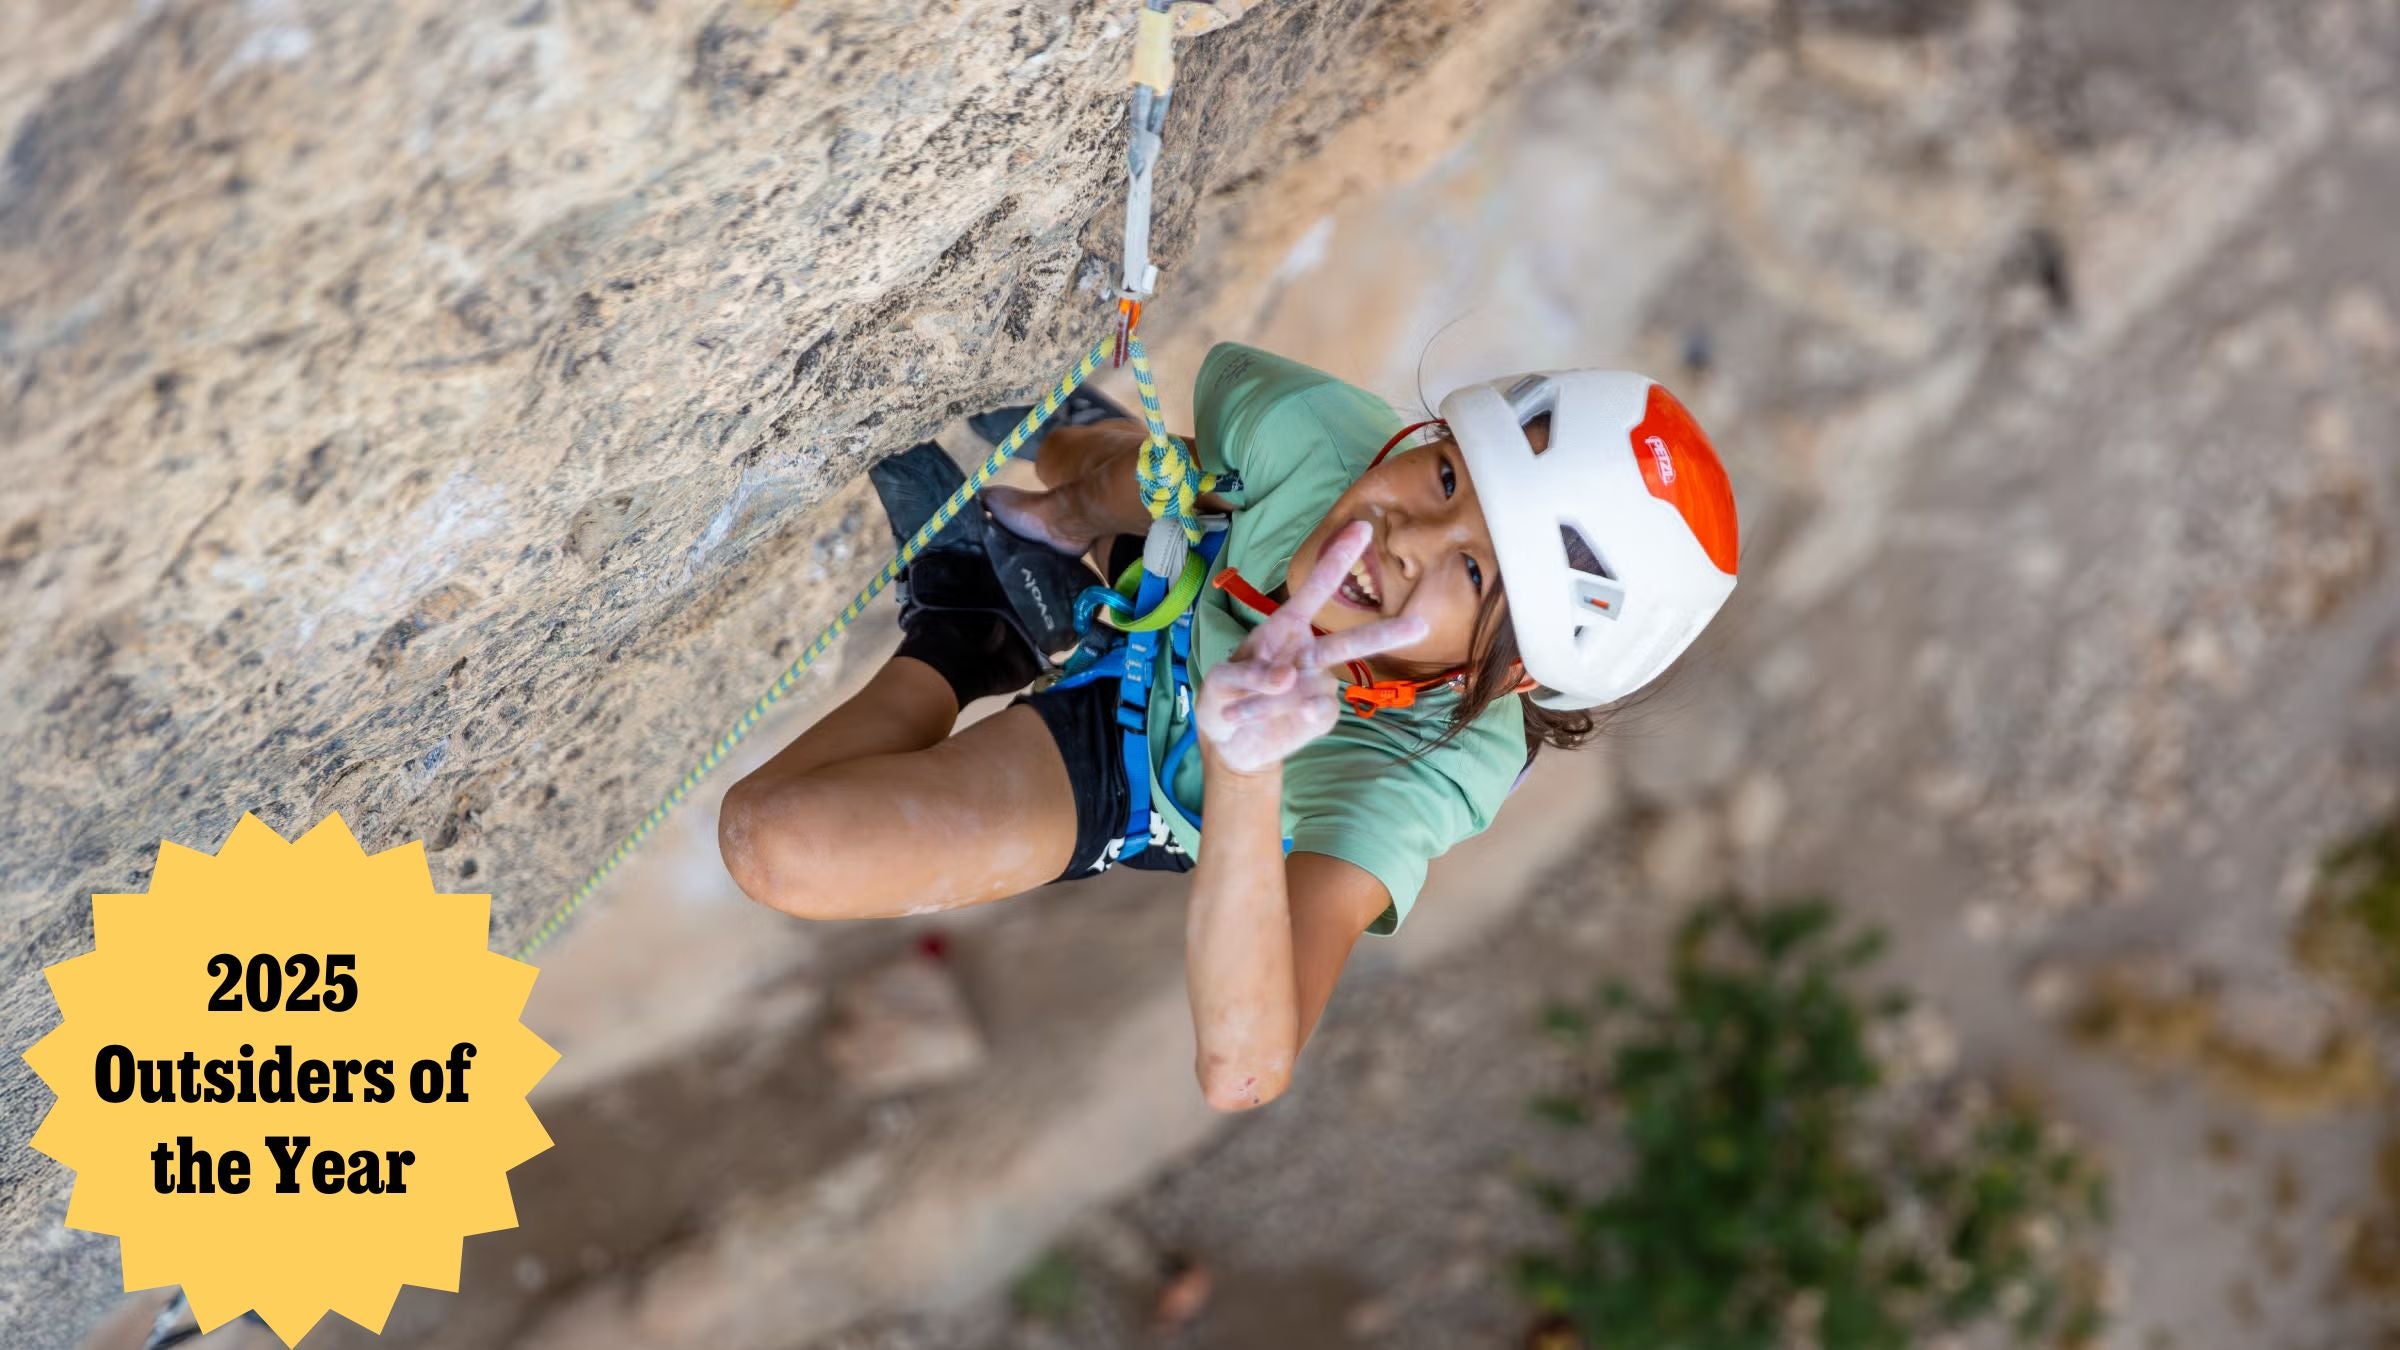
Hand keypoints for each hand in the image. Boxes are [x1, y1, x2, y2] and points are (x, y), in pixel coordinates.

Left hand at [1194, 522, 1427, 775]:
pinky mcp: (1319, 717)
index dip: (1336, 561)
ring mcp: (1318, 686)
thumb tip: (1291, 678)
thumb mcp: (1221, 681)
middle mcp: (1308, 654)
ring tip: (1251, 702)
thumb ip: (1249, 675)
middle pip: (1347, 643)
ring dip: (1287, 696)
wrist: (1229, 743)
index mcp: (1285, 630)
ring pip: (1327, 686)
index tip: (1362, 528)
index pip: (1313, 592)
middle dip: (1382, 635)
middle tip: (1421, 626)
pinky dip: (1275, 714)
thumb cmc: (1225, 697)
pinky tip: (1246, 717)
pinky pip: (1307, 713)